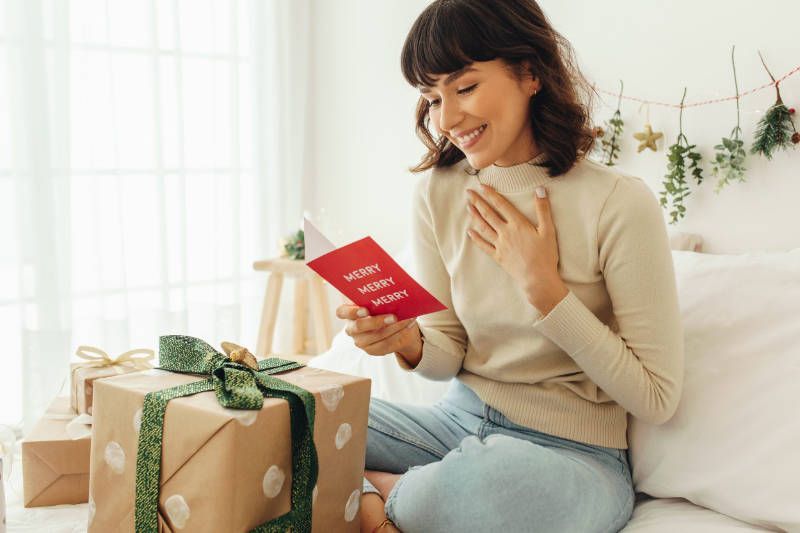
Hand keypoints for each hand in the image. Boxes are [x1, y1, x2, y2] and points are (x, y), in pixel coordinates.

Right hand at [335, 301, 420, 356]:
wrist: (387, 322)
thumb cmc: (378, 304)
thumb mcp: (374, 297)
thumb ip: (375, 293)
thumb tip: (387, 286)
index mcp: (347, 312)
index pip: (342, 312)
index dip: (352, 311)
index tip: (365, 309)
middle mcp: (351, 328)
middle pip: (360, 327)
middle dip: (377, 321)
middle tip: (394, 317)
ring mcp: (360, 341)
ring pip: (377, 337)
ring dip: (395, 328)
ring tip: (408, 320)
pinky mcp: (372, 350)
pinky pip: (386, 345)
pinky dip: (399, 335)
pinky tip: (408, 327)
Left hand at [466, 184, 567, 313]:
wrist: (537, 278)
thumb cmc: (546, 255)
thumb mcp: (548, 230)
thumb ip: (543, 209)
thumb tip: (540, 189)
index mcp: (518, 224)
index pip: (501, 205)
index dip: (491, 194)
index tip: (482, 186)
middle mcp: (506, 232)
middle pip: (489, 214)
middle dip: (478, 202)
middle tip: (468, 193)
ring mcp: (500, 245)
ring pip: (484, 228)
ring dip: (475, 216)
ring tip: (468, 207)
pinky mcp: (498, 257)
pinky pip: (484, 246)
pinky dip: (476, 238)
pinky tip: (470, 232)